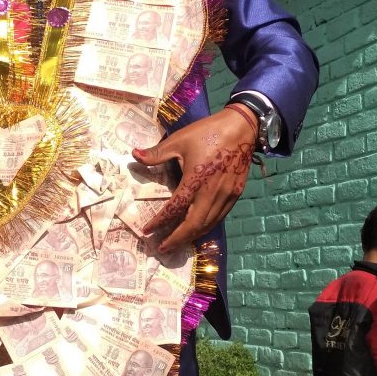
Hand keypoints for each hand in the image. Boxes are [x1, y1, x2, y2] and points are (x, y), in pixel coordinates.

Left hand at [133, 107, 256, 253]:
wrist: (242, 127)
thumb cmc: (208, 132)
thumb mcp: (179, 140)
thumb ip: (157, 153)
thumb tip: (134, 155)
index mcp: (195, 180)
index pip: (174, 208)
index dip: (159, 221)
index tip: (147, 231)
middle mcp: (211, 192)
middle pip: (193, 225)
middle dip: (177, 239)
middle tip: (162, 248)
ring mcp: (226, 195)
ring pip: (208, 224)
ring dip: (192, 236)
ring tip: (177, 242)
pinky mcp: (235, 194)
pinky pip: (219, 216)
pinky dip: (207, 226)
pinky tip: (198, 228)